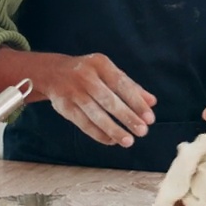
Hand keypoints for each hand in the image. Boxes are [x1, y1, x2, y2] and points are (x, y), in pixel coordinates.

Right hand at [36, 53, 156, 146]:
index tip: (150, 118)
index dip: (137, 102)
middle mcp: (85, 76)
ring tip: (129, 141)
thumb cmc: (89, 73)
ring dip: (113, 129)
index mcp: (100, 64)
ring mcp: (73, 92)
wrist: (53, 73)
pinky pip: (83, 123)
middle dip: (127, 117)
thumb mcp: (108, 72)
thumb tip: (152, 102)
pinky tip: (112, 140)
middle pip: (109, 100)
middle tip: (143, 131)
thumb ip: (131, 86)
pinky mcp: (64, 106)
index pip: (122, 84)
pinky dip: (98, 133)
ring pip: (95, 114)